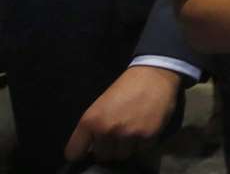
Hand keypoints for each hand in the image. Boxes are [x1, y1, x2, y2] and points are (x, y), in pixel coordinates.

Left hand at [64, 65, 180, 162]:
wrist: (154, 74)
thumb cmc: (126, 88)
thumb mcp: (100, 105)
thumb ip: (93, 128)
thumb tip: (90, 150)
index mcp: (90, 121)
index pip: (74, 153)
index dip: (82, 152)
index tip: (89, 150)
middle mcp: (107, 130)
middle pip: (102, 157)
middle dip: (109, 148)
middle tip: (117, 134)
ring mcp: (128, 134)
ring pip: (122, 156)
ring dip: (126, 147)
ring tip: (132, 131)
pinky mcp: (148, 135)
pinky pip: (141, 150)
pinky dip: (143, 143)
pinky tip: (145, 128)